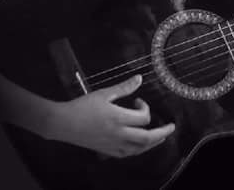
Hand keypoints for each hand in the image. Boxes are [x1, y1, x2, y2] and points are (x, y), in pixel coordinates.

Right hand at [49, 74, 174, 157]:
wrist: (62, 123)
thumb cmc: (82, 106)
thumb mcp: (104, 93)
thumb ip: (124, 87)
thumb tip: (139, 78)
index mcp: (118, 118)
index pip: (143, 118)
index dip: (145, 107)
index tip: (138, 101)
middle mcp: (118, 134)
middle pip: (146, 138)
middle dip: (162, 133)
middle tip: (172, 127)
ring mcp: (112, 144)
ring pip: (138, 149)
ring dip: (152, 143)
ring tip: (160, 138)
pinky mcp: (106, 150)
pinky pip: (127, 154)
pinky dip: (138, 150)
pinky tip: (140, 145)